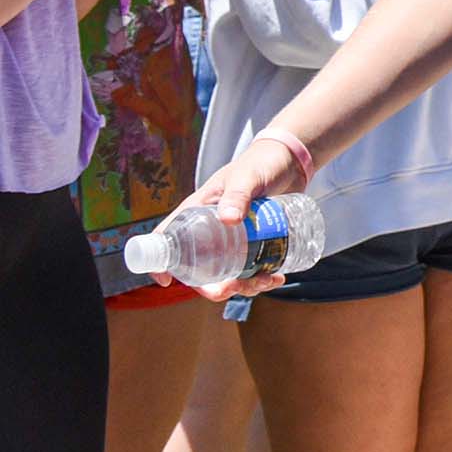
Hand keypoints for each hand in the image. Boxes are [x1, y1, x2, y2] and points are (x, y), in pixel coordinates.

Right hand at [168, 132, 308, 293]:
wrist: (291, 162)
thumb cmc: (260, 163)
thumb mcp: (246, 177)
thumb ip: (238, 194)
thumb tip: (227, 219)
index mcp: (196, 213)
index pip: (167, 239)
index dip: (160, 262)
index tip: (166, 281)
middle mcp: (209, 231)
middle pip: (199, 269)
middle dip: (212, 286)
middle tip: (230, 289)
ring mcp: (232, 240)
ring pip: (227, 274)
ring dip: (243, 286)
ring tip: (268, 280)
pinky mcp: (254, 243)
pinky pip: (250, 269)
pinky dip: (260, 278)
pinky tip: (277, 276)